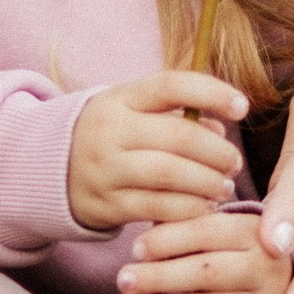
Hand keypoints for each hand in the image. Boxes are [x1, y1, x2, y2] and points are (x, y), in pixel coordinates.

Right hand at [68, 71, 246, 231]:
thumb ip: (178, 116)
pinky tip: (204, 207)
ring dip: (207, 183)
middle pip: (179, 137)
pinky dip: (189, 209)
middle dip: (218, 152)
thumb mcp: (134, 113)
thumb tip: (221, 131)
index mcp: (120, 98)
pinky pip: (158, 208)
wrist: (51, 171)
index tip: (242, 107)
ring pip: (170, 175)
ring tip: (223, 187)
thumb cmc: (113, 137)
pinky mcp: (107, 204)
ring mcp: (106, 169)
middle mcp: (110, 131)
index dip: (212, 93)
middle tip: (234, 163)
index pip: (171, 85)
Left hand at [118, 206, 289, 293]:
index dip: (168, 240)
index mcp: (258, 233)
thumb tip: (141, 245)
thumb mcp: (220, 234)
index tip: (136, 249)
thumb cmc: (231, 256)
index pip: (208, 231)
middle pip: (208, 273)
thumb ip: (184, 228)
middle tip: (123, 280)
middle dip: (159, 277)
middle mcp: (267, 270)